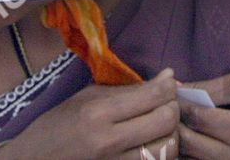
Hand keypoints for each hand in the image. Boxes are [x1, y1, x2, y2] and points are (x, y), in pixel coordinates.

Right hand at [0, 70, 178, 159]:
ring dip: (170, 134)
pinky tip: (151, 142)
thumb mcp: (86, 98)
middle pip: (166, 122)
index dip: (168, 86)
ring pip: (167, 149)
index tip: (167, 82)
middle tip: (167, 103)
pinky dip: (159, 152)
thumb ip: (128, 90)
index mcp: (98, 113)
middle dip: (173, 108)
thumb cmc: (56, 126)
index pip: (153, 96)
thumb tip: (168, 78)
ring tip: (160, 126)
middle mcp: (108, 142)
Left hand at [177, 69, 229, 159]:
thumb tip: (178, 90)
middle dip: (174, 124)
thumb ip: (211, 88)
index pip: (197, 118)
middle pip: (188, 144)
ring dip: (179, 142)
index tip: (169, 94)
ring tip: (175, 124)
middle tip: (166, 109)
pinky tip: (191, 140)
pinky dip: (192, 154)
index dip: (179, 104)